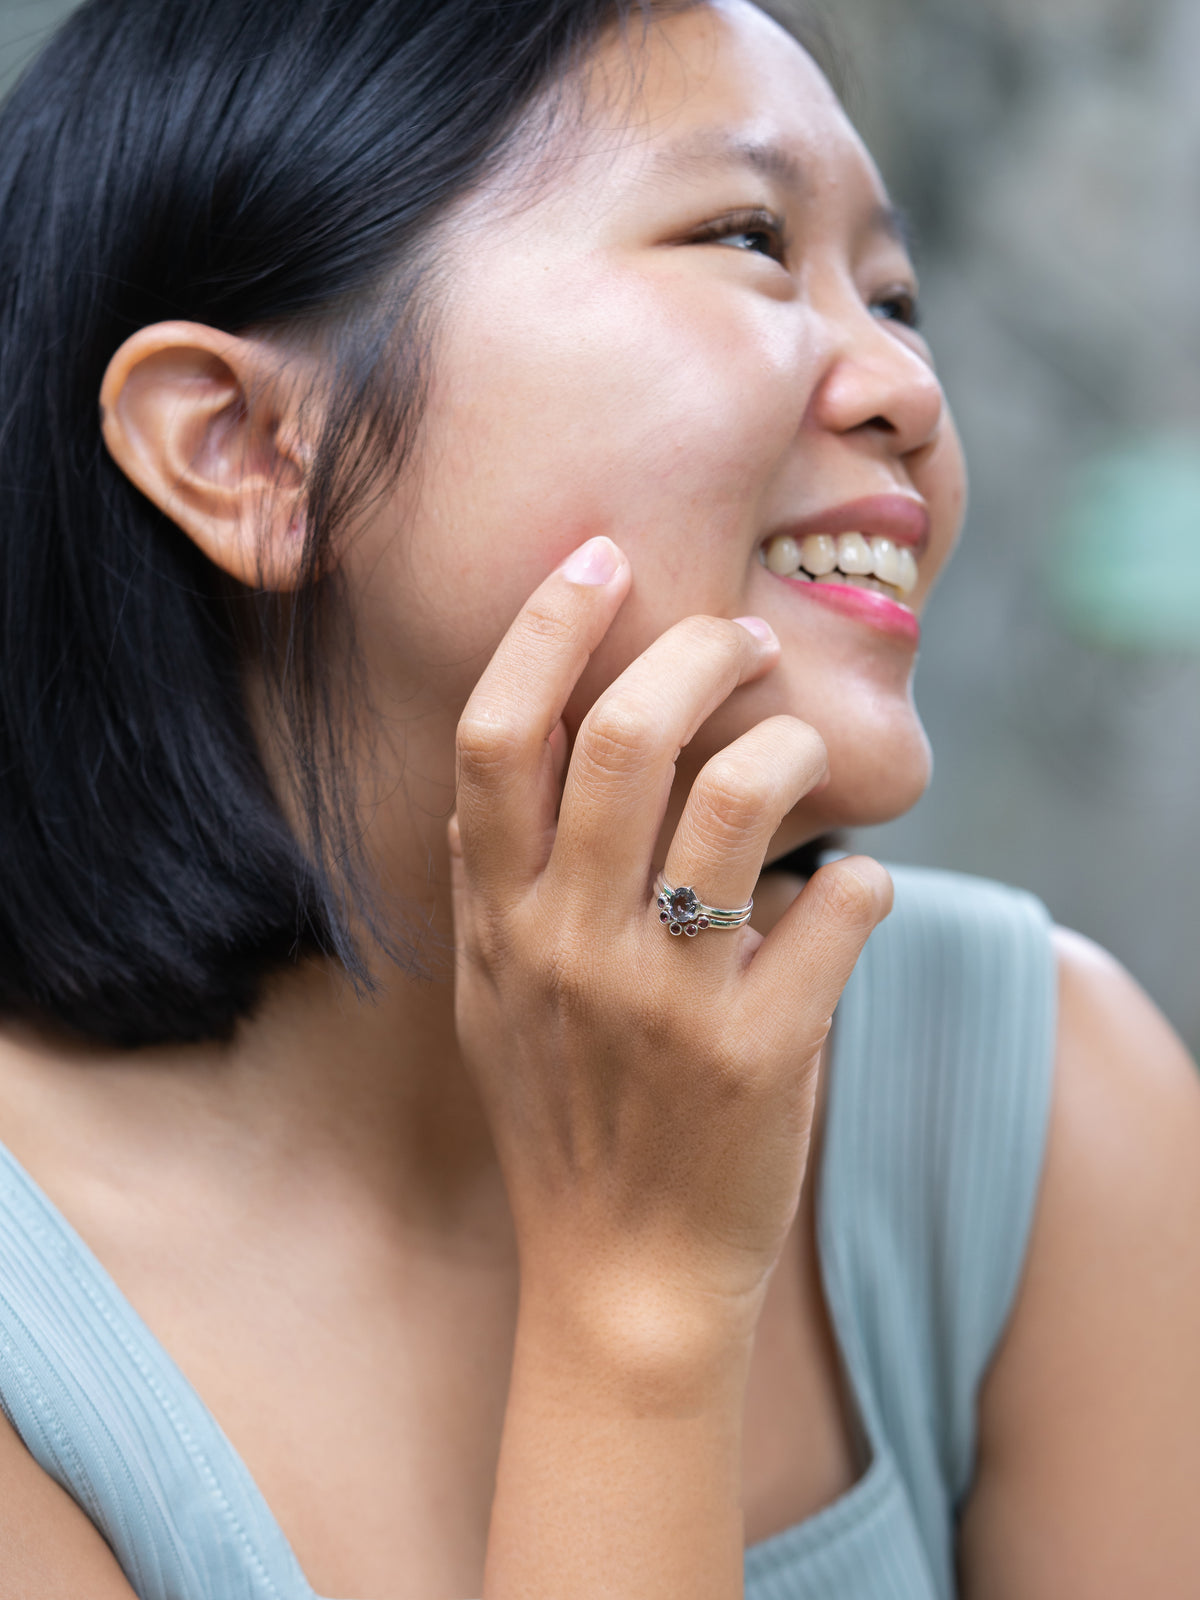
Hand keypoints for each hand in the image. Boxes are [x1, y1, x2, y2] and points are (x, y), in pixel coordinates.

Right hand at [449, 535, 891, 1343]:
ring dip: (790, 747)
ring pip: (741, 797)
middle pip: (629, 736)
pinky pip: (839, 907)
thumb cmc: (562, 1117)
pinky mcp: (761, 1053)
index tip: (600, 560)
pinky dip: (861, 878)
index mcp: (500, 920)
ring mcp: (665, 1001)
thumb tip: (517, 751)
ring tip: (801, 749)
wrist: (620, 1275)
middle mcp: (571, 946)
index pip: (498, 736)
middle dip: (698, 651)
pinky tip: (846, 892)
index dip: (546, 628)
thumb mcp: (490, 996)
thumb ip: (495, 877)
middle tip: (741, 641)